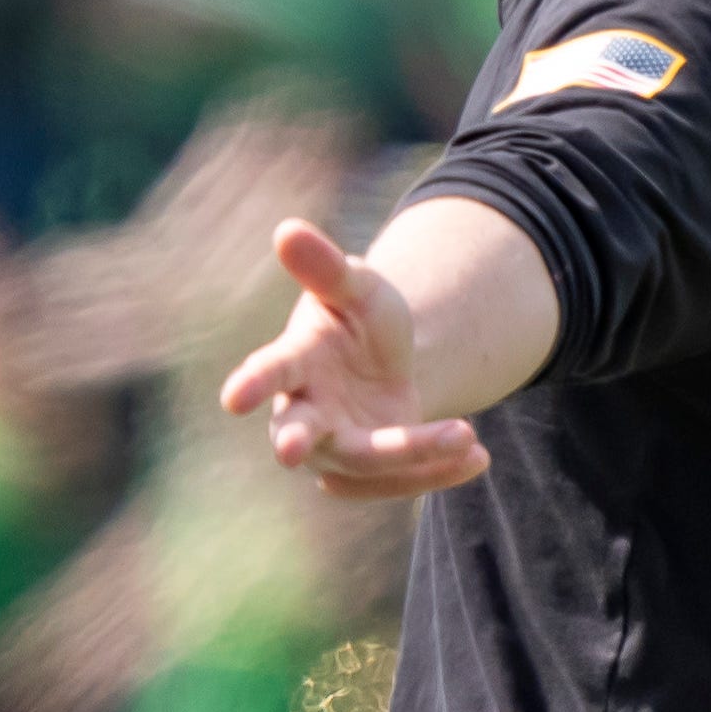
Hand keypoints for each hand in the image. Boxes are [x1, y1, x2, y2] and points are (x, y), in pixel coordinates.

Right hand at [217, 221, 490, 499]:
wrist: (384, 357)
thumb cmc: (357, 316)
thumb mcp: (356, 286)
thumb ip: (326, 268)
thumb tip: (287, 229)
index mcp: (294, 362)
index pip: (269, 371)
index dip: (252, 382)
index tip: (232, 398)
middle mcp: (304, 412)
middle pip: (299, 433)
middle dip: (294, 442)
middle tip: (288, 452)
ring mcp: (335, 447)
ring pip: (364, 462)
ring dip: (412, 454)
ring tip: (466, 435)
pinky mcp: (370, 471)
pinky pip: (399, 481)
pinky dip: (438, 471)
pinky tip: (478, 456)